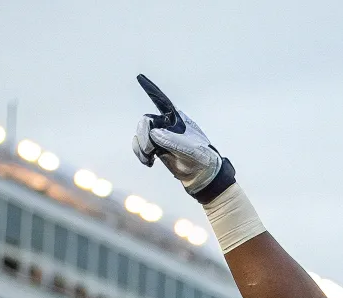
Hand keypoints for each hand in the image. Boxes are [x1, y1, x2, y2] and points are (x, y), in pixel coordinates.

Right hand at [132, 75, 233, 200]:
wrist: (203, 175)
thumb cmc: (202, 157)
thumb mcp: (190, 148)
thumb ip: (172, 140)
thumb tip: (155, 134)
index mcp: (177, 119)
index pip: (162, 101)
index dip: (151, 90)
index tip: (140, 78)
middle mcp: (167, 125)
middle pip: (146, 122)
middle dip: (143, 135)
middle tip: (149, 149)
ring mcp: (160, 137)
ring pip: (141, 134)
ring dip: (140, 146)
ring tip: (148, 158)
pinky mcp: (156, 148)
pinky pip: (140, 146)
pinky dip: (139, 152)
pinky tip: (148, 161)